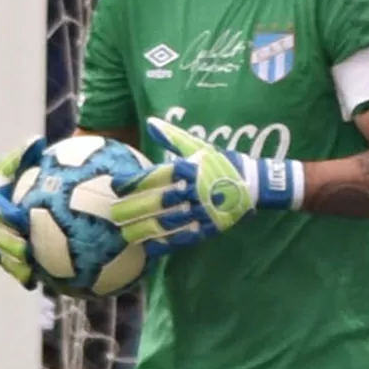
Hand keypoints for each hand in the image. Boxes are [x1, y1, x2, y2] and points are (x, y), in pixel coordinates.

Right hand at [0, 137, 46, 288]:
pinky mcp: (4, 253)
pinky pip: (11, 266)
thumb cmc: (26, 170)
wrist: (24, 187)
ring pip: (0, 254)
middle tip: (26, 250)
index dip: (4, 215)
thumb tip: (37, 142)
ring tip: (30, 271)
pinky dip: (22, 274)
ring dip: (13, 265)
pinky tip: (37, 283)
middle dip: (8, 245)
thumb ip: (26, 154)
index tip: (20, 219)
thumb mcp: (25, 159)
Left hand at [110, 117, 300, 256]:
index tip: (116, 186)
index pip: (155, 176)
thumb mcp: (199, 146)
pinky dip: (165, 243)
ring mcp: (202, 210)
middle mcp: (193, 189)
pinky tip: (149, 246)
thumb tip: (150, 122)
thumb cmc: (223, 162)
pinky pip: (184, 236)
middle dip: (132, 209)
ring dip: (144, 229)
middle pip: (156, 201)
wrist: (255, 183)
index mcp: (189, 169)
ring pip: (167, 222)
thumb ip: (172, 137)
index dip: (133, 182)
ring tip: (125, 233)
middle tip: (113, 214)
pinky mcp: (209, 226)